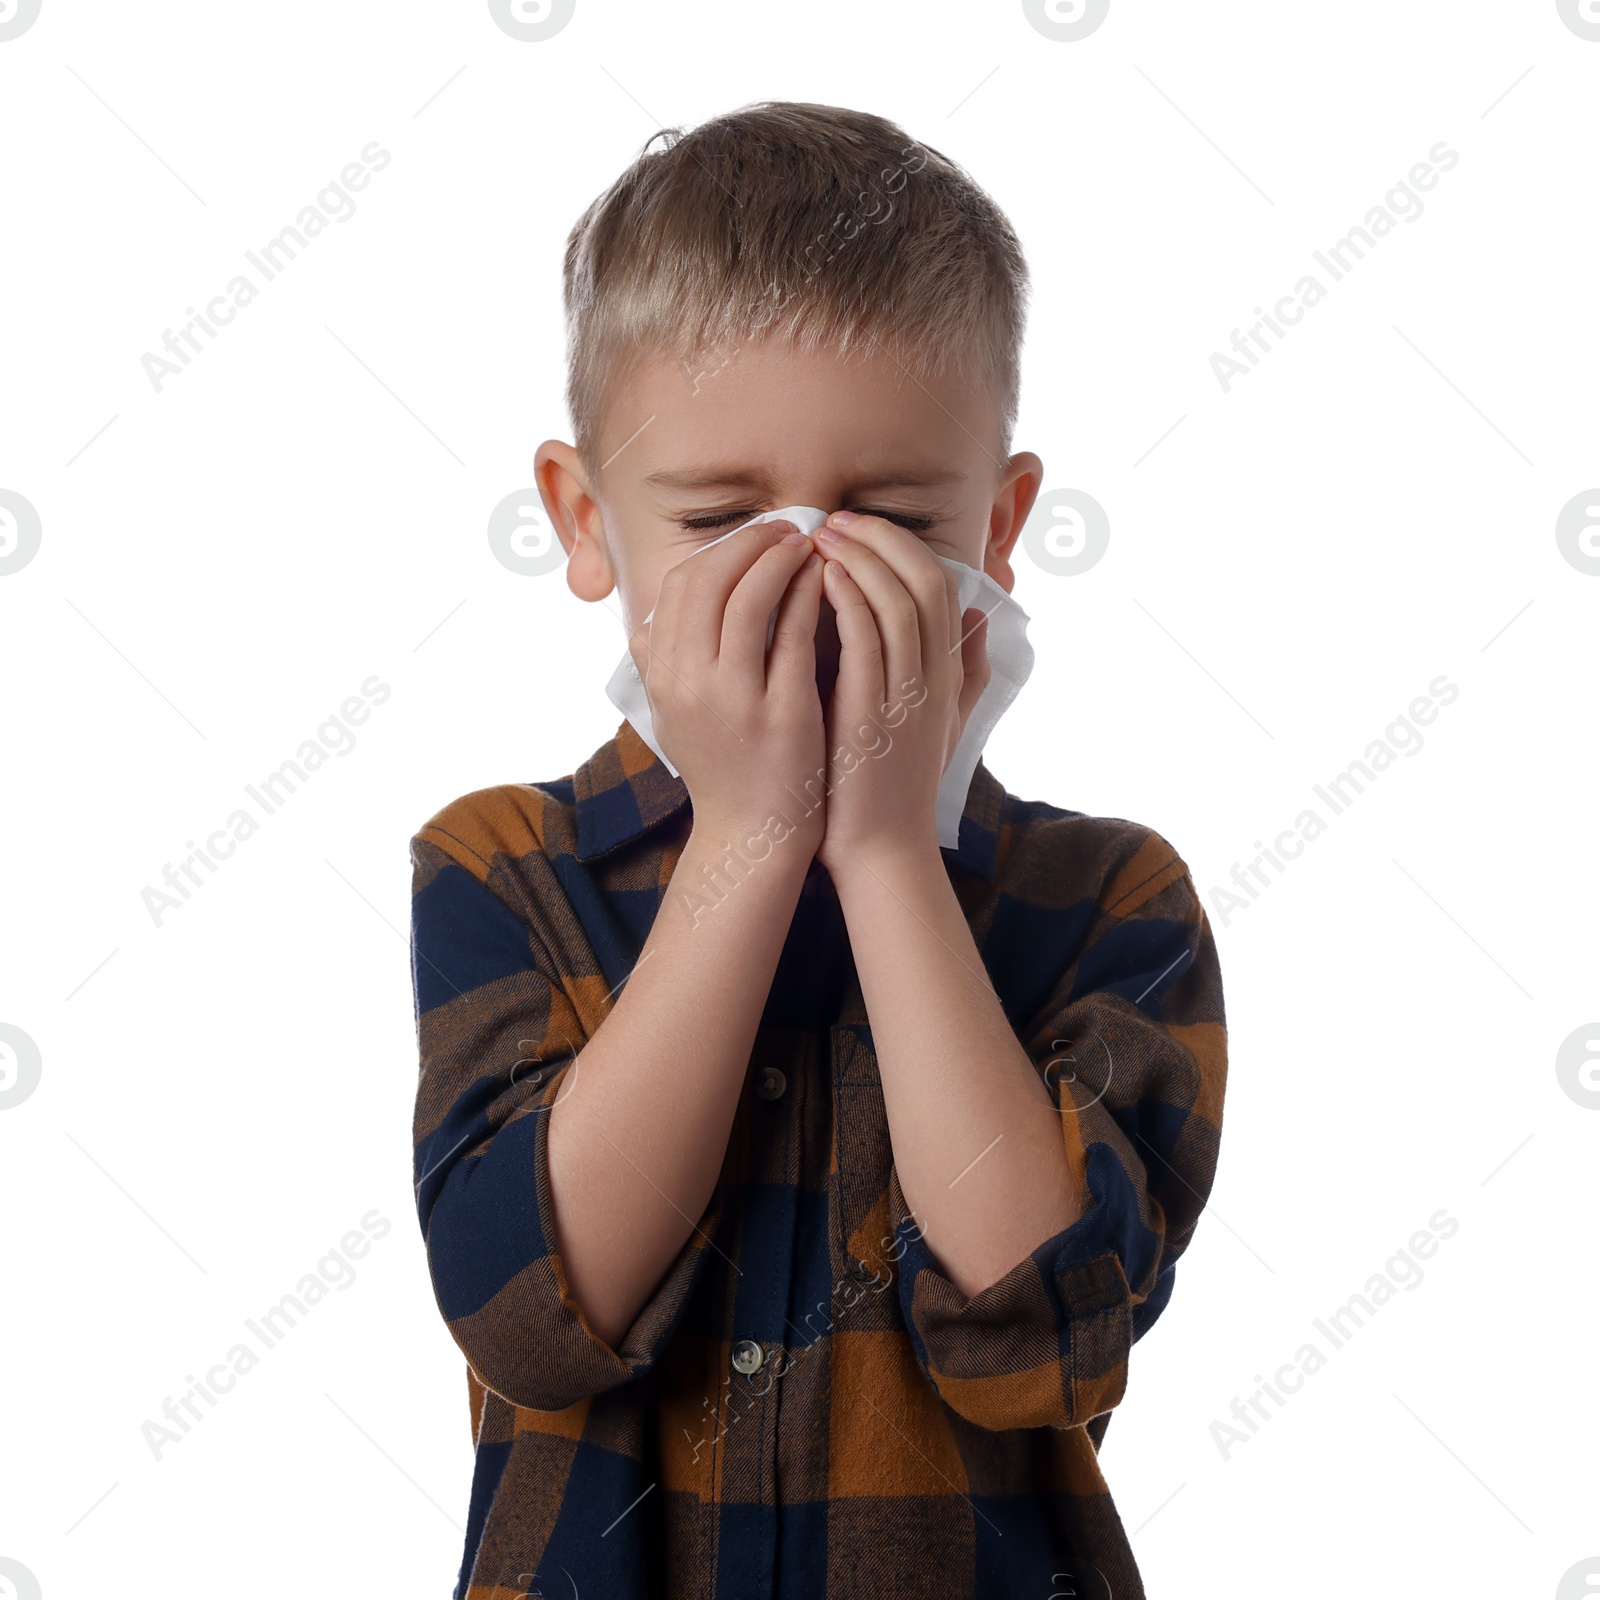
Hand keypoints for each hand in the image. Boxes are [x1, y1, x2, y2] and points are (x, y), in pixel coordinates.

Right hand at [628, 520, 826, 861]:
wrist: (753, 834)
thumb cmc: (723, 767)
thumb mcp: (674, 714)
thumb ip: (658, 663)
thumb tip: (648, 616)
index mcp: (662, 676)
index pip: (681, 585)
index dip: (721, 550)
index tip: (755, 538)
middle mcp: (688, 682)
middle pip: (711, 580)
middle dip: (753, 543)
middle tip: (790, 530)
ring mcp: (733, 698)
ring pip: (750, 598)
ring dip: (781, 560)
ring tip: (810, 547)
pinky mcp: (779, 713)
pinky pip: (793, 633)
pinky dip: (810, 595)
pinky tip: (827, 582)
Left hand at [811, 511, 990, 874]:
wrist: (881, 852)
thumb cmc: (896, 790)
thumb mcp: (941, 724)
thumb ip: (965, 670)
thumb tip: (981, 616)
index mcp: (947, 675)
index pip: (939, 585)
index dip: (901, 546)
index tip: (858, 528)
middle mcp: (935, 678)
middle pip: (923, 579)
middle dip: (879, 538)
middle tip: (832, 519)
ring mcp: (907, 695)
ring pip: (897, 600)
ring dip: (859, 557)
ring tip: (819, 536)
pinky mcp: (873, 714)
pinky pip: (867, 638)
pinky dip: (848, 598)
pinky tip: (821, 578)